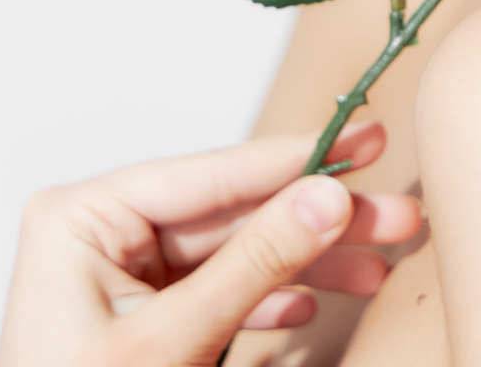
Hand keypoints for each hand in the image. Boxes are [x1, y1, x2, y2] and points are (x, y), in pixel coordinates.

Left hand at [0, 118, 423, 366]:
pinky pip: (219, 293)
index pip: (213, 174)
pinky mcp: (144, 316)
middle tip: (395, 215)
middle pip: (235, 213)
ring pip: (238, 254)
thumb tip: (328, 198)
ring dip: (308, 265)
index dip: (297, 158)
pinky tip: (309, 311)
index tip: (365, 140)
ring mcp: (124, 275)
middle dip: (318, 222)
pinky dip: (268, 303)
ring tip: (376, 270)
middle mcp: (105, 233)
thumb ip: (254, 264)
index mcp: (85, 217)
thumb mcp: (173, 341)